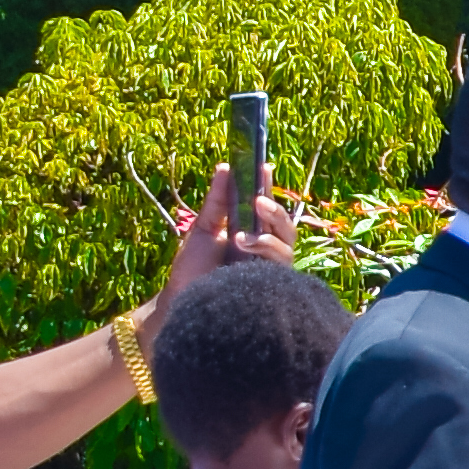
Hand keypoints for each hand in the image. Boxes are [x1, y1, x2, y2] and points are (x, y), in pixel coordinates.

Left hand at [141, 162, 297, 347]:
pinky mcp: (268, 287)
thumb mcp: (203, 228)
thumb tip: (225, 167)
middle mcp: (265, 251)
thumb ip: (217, 201)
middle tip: (257, 200)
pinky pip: (280, 268)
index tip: (263, 166)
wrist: (182, 302)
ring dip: (268, 235)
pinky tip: (245, 246)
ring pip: (287, 247)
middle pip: (285, 227)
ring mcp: (268, 270)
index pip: (266, 208)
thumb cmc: (192, 268)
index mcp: (251, 233)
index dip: (267, 187)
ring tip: (243, 233)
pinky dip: (264, 252)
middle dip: (274, 211)